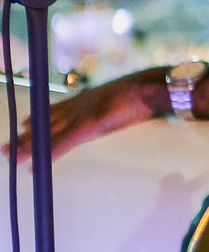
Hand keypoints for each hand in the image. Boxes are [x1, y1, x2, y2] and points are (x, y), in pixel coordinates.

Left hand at [22, 70, 166, 161]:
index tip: (24, 124)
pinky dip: (45, 154)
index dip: (39, 118)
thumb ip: (119, 101)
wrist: (150, 87)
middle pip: (45, 123)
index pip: (56, 110)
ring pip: (47, 134)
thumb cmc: (145, 92)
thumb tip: (126, 104)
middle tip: (6, 147)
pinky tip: (33, 164)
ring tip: (9, 156)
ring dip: (28, 146)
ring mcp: (80, 116)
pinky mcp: (86, 127)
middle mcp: (78, 107)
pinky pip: (60, 143)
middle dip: (26, 136)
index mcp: (87, 101)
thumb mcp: (129, 97)